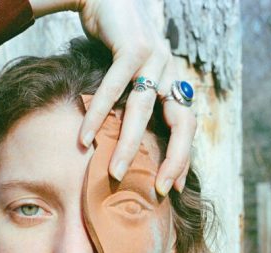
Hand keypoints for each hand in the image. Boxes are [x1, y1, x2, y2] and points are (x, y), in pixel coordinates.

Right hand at [76, 0, 195, 195]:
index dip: (182, 158)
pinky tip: (86, 135)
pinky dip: (99, 112)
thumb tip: (123, 144)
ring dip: (129, 144)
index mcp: (172, 82)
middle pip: (181, 122)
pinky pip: (116, 86)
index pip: (185, 128)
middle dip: (174, 159)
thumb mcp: (129, 78)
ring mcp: (154, 57)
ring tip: (115, 172)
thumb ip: (132, 104)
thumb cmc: (114, 44)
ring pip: (143, 109)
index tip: (173, 188)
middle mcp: (170, 71)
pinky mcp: (132, 46)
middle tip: (159, 190)